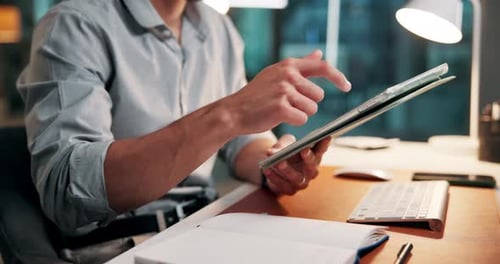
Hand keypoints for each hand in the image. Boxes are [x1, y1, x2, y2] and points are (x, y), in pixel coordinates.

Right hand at [224, 50, 350, 134]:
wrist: (233, 111)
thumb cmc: (256, 95)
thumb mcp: (276, 74)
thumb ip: (300, 65)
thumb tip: (319, 54)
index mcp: (288, 65)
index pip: (322, 67)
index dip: (338, 77)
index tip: (347, 86)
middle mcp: (288, 75)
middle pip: (318, 95)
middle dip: (307, 104)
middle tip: (287, 104)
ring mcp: (284, 91)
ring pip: (312, 109)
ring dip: (300, 113)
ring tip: (281, 110)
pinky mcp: (281, 108)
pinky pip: (302, 119)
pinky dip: (293, 122)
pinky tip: (277, 118)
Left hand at [262, 134, 331, 194]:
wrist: (277, 172)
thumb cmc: (286, 154)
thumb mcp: (285, 145)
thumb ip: (282, 145)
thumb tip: (273, 151)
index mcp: (314, 158)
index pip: (321, 151)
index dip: (324, 144)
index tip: (326, 136)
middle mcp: (310, 172)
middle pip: (312, 166)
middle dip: (309, 158)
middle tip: (303, 149)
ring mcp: (301, 183)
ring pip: (296, 178)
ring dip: (288, 169)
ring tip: (279, 161)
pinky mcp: (290, 190)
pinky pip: (282, 185)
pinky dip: (274, 177)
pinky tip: (267, 169)